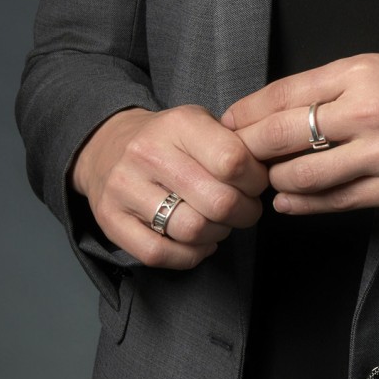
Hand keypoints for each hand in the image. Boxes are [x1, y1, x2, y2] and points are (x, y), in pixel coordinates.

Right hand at [72, 104, 270, 268]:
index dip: (255, 181)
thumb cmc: (169, 140)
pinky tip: (197, 242)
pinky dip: (189, 255)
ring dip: (217, 234)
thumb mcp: (201, 123)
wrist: (106, 145)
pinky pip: (159, 254)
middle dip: (244, 214)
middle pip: (218, 202)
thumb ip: (235, 144)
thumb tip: (271, 172)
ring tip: (218, 223)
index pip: (234, 161)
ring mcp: (124, 188)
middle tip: (244, 210)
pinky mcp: (110, 219)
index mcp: (178, 124)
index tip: (254, 184)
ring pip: (191, 230)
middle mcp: (148, 153)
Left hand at [219, 55, 378, 216]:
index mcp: (359, 73)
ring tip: (266, 182)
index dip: (244, 114)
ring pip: (300, 175)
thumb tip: (276, 108)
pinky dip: (301, 204)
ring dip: (274, 182)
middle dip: (247, 151)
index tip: (227, 125)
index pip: (281, 94)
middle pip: (279, 135)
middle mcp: (367, 110)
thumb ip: (332, 86)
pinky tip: (288, 202)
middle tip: (232, 161)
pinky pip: (334, 202)